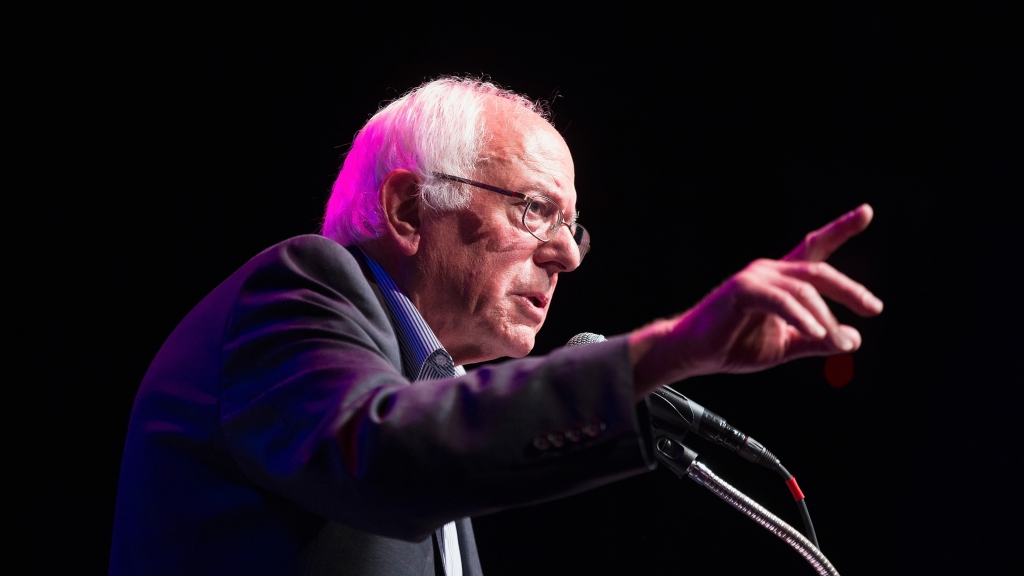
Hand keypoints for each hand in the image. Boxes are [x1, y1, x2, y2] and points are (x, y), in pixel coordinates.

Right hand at [630, 204, 882, 396]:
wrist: (692, 354)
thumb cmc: (733, 344)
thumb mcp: (785, 345)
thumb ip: (816, 340)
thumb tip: (854, 340)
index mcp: (779, 278)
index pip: (814, 249)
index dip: (840, 229)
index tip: (866, 211)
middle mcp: (768, 270)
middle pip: (818, 271)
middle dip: (849, 288)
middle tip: (874, 307)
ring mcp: (754, 277)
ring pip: (803, 290)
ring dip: (825, 318)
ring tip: (838, 342)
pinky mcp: (741, 291)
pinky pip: (780, 301)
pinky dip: (801, 317)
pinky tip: (816, 333)